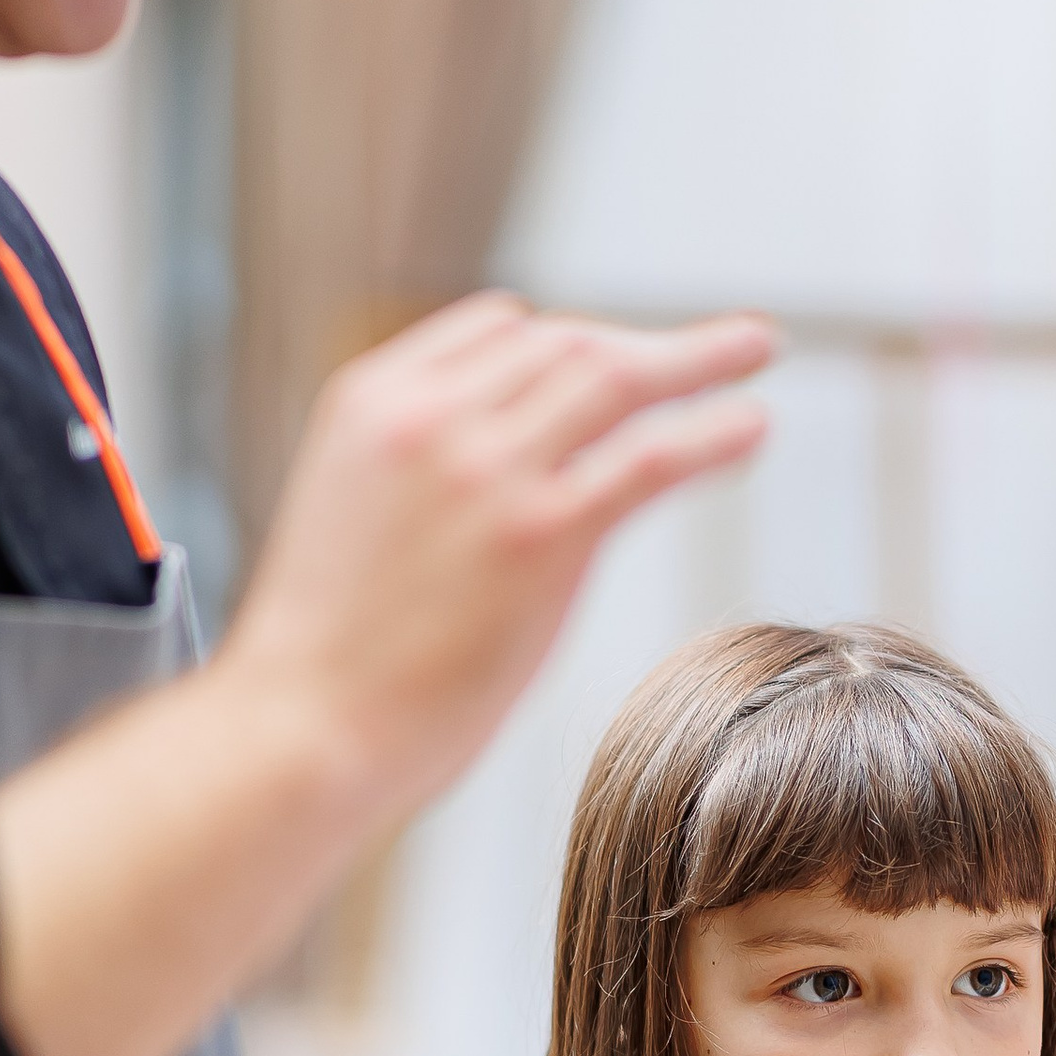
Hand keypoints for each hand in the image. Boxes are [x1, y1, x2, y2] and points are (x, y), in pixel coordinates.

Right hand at [224, 295, 774, 829]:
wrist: (299, 728)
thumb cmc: (325, 655)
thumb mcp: (355, 515)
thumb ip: (423, 473)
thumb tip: (509, 475)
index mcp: (374, 400)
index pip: (498, 327)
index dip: (571, 339)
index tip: (620, 357)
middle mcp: (432, 416)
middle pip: (566, 343)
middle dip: (647, 345)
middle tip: (720, 345)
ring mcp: (488, 470)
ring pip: (612, 377)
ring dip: (696, 360)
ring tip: (756, 351)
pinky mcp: (540, 534)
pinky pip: (647, 458)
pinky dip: (709, 431)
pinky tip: (751, 426)